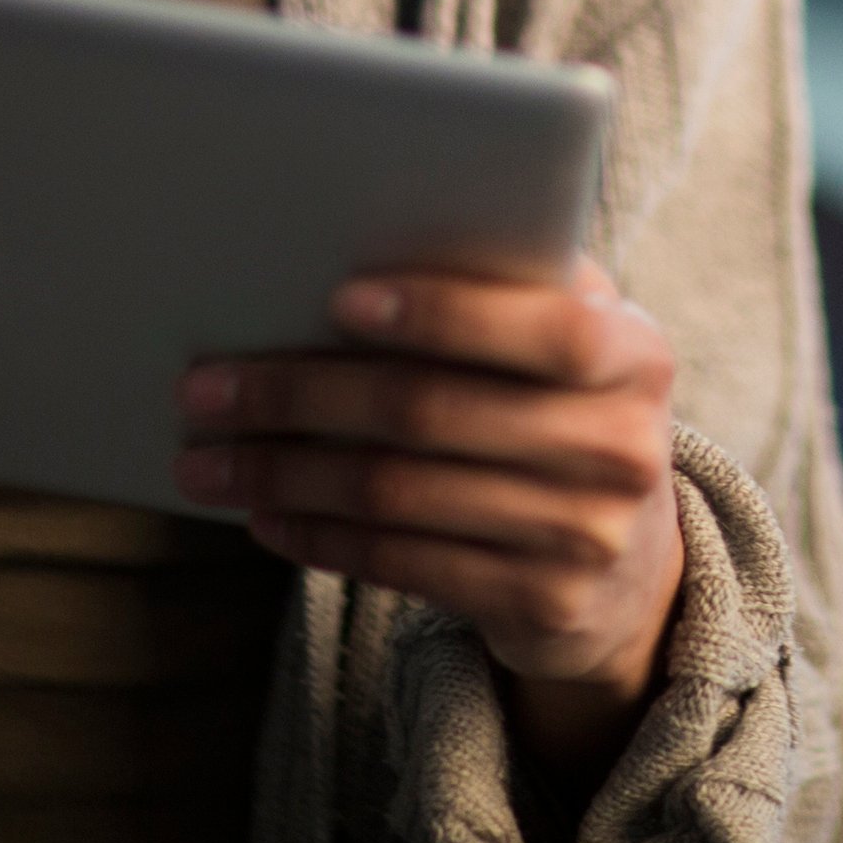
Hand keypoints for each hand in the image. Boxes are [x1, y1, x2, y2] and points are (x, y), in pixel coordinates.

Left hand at [177, 258, 685, 752]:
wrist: (631, 568)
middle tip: (205, 390)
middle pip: (434, 411)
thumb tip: (360, 238)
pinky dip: (319, 537)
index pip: (547, 328)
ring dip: (284, 475)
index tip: (337, 299)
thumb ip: (512, 288)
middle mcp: (624, 447)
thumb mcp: (572, 346)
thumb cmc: (566, 412)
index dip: (444, 311)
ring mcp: (586, 535)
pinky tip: (266, 518)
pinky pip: (401, 564)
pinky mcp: (539, 604)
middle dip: (302, 395)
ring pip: (398, 493)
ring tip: (208, 462)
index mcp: (636, 354)